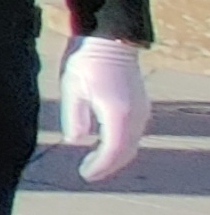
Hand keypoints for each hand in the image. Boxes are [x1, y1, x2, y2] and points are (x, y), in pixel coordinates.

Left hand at [62, 33, 153, 183]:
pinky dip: (121, 145)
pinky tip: (104, 145)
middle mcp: (135, 116)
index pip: (112, 150)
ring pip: (132, 144)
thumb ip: (74, 117)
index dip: (100, 166)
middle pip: (125, 152)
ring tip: (93, 163)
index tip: (85, 174)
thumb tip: (75, 140)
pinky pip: (134, 134)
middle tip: (87, 173)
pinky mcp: (142, 106)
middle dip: (107, 166)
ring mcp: (142, 111)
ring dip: (115, 156)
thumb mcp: (73, 88)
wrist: (111, 40)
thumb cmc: (88, 61)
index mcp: (118, 113)